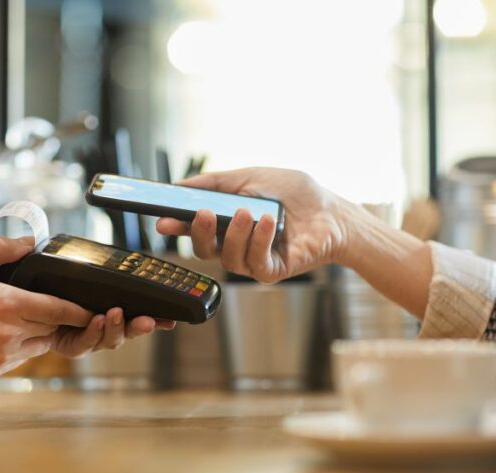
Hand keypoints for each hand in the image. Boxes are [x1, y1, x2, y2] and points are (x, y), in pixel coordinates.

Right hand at [0, 237, 172, 376]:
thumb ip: (1, 248)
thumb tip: (32, 240)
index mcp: (7, 306)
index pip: (62, 310)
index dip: (89, 310)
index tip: (111, 307)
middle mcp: (11, 335)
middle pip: (63, 331)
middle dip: (90, 327)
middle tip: (119, 320)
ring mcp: (3, 356)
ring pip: (47, 345)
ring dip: (62, 334)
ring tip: (91, 324)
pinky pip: (27, 355)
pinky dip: (36, 342)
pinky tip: (37, 329)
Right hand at [156, 168, 357, 282]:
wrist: (332, 211)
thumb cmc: (295, 194)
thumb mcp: (250, 177)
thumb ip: (214, 182)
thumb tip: (179, 185)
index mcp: (227, 224)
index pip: (195, 229)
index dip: (176, 226)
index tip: (163, 220)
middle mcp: (236, 245)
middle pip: (204, 250)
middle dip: (199, 232)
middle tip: (203, 213)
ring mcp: (252, 260)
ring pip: (227, 257)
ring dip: (236, 233)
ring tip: (249, 211)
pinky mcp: (271, 271)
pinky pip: (254, 263)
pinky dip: (258, 241)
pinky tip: (268, 222)